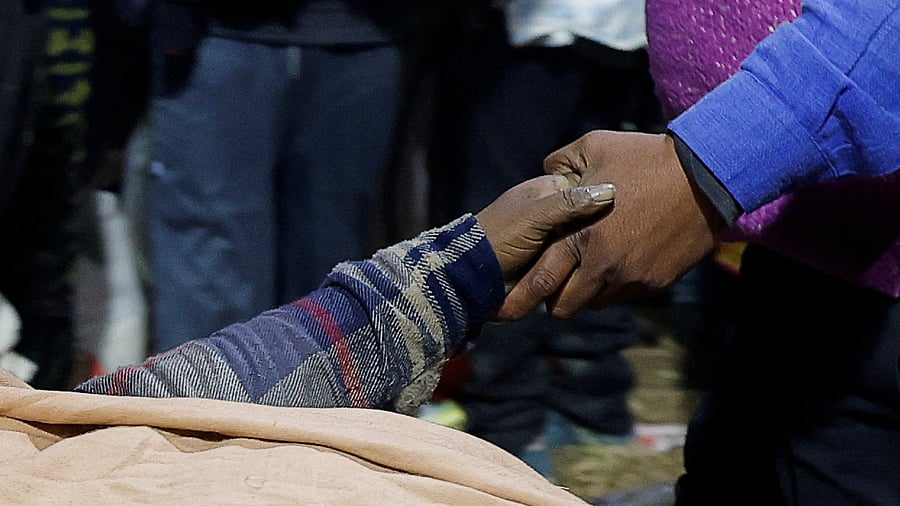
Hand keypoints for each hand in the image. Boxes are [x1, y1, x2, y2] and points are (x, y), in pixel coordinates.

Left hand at [498, 131, 725, 319]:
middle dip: (552, 302)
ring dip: (586, 292)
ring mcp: (631, 277)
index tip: (503, 308)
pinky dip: (617, 285)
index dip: (520, 299)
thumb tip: (547, 173)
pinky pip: (626, 295)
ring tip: (589, 269)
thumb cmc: (646, 157)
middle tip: (552, 288)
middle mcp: (602, 265)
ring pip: (595, 303)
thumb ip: (562, 164)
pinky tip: (622, 259)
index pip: (540, 281)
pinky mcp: (655, 283)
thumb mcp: (595, 147)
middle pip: (563, 306)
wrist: (706, 176)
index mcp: (579, 235)